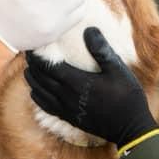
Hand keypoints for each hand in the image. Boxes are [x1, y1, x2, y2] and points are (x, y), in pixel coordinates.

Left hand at [24, 27, 158, 147]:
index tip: (32, 45)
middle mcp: (67, 96)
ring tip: (29, 69)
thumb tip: (89, 30)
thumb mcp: (118, 69)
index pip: (48, 67)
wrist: (130, 128)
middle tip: (28, 54)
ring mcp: (67, 109)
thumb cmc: (127, 97)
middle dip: (33, 66)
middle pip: (41, 79)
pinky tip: (36, 92)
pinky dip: (37, 97)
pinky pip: (46, 106)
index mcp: (76, 82)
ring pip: (41, 93)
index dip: (37, 56)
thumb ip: (101, 50)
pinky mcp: (69, 118)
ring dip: (33, 80)